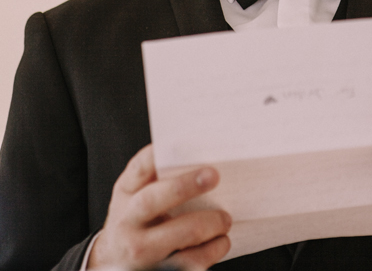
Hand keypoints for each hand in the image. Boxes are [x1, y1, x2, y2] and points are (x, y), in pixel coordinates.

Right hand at [88, 144, 230, 269]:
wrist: (114, 262)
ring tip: (225, 219)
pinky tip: (221, 242)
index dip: (155, 155)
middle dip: (184, 186)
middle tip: (214, 175)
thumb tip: (195, 151)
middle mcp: (128, 223)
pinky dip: (211, 251)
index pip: (138, 169)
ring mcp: (140, 252)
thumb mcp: (134, 194)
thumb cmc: (134, 219)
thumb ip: (154, 176)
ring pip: (179, 236)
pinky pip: (189, 262)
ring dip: (208, 224)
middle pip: (152, 201)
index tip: (180, 144)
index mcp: (126, 194)